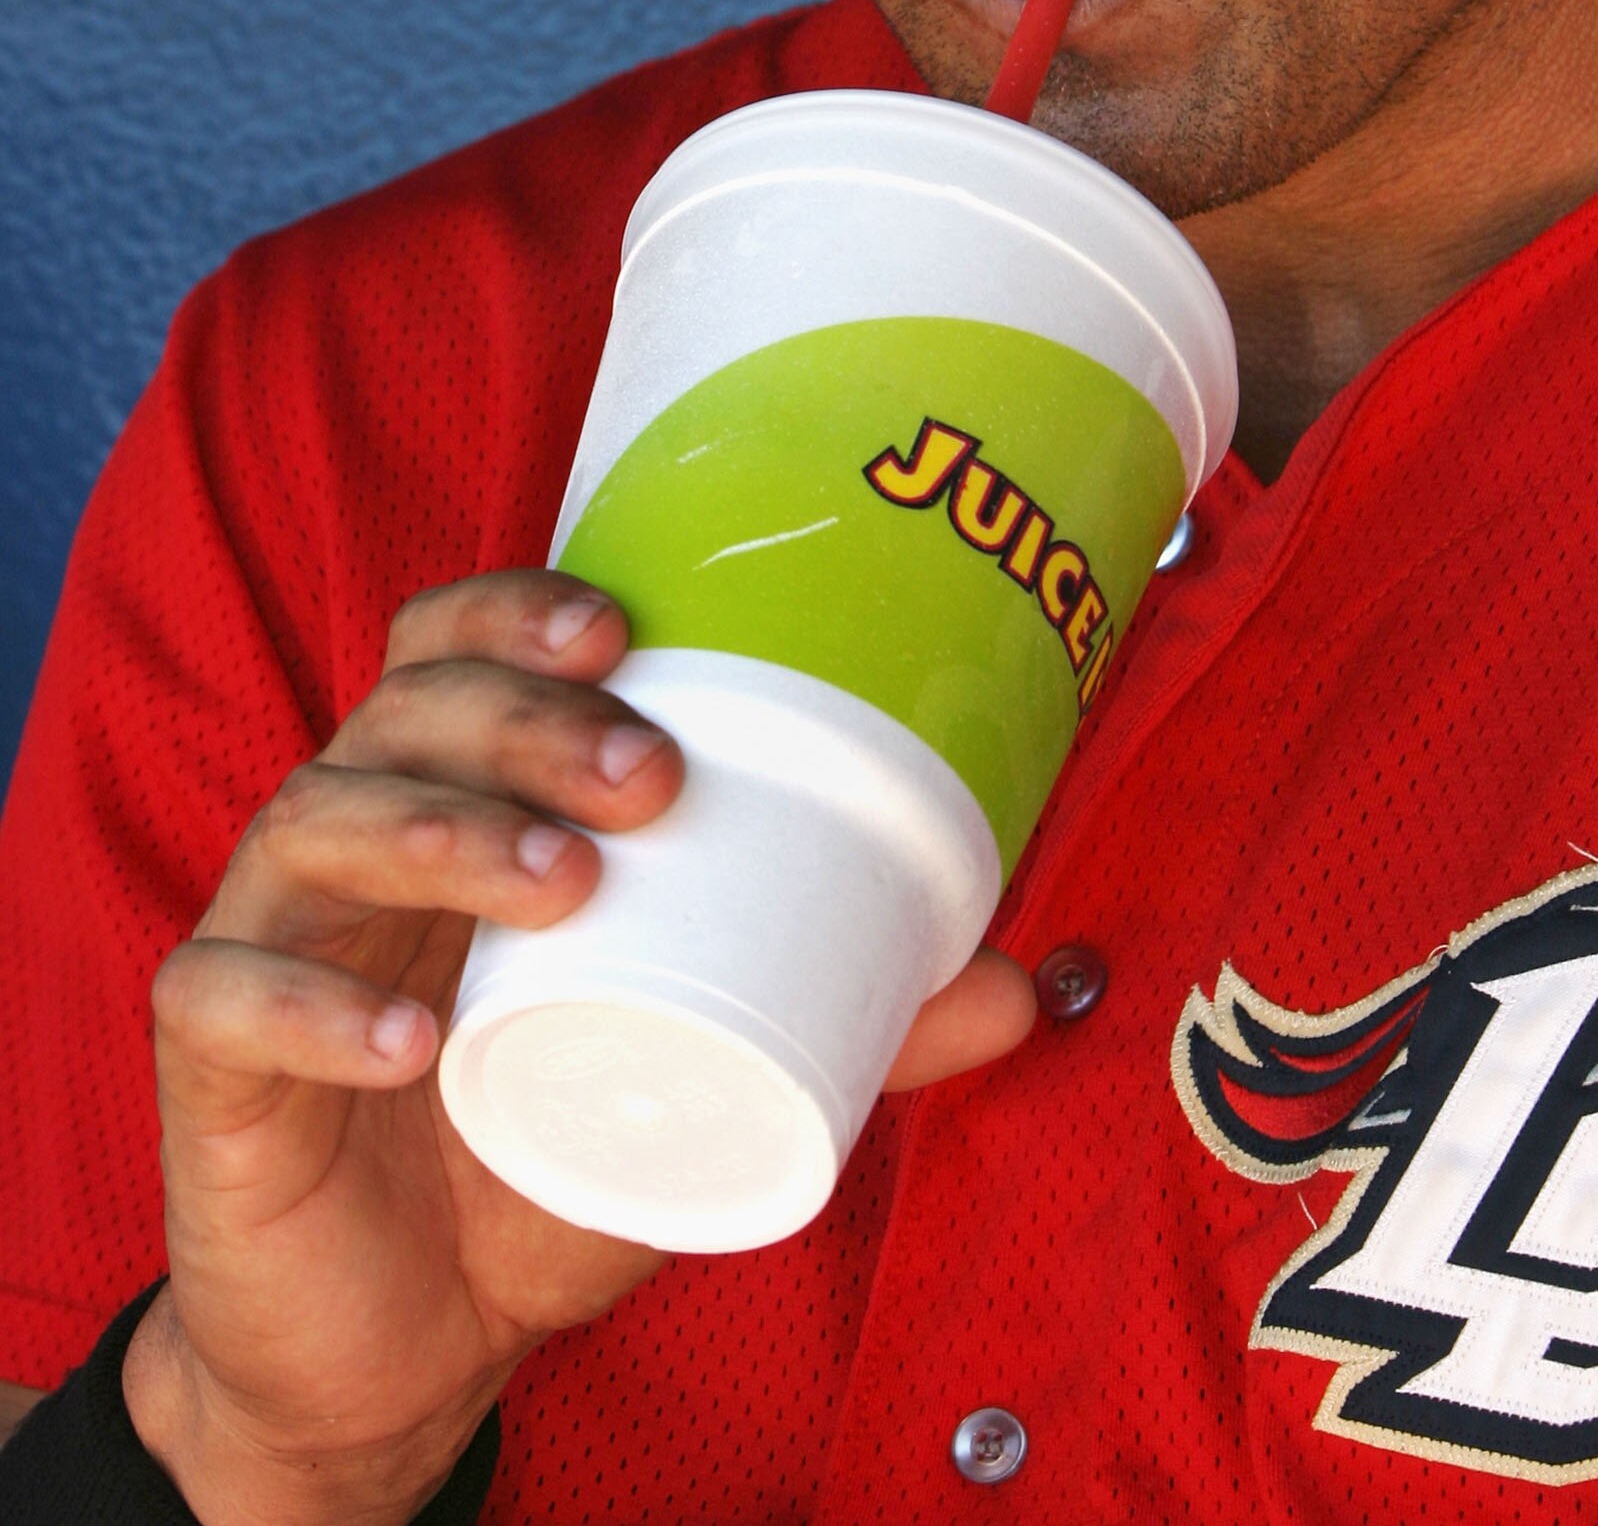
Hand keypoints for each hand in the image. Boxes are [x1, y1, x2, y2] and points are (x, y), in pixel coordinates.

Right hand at [129, 570, 1033, 1525]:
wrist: (397, 1351)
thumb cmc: (533, 1166)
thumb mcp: (696, 1085)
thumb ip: (841, 1027)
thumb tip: (1022, 984)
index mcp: (449, 806)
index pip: (449, 650)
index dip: (518, 612)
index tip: (627, 631)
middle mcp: (349, 846)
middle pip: (397, 714)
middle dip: (521, 719)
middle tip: (648, 775)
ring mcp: (270, 942)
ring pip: (312, 822)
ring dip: (441, 831)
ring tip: (564, 879)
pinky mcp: (209, 1067)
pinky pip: (226, 997)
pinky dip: (310, 1007)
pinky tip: (407, 1047)